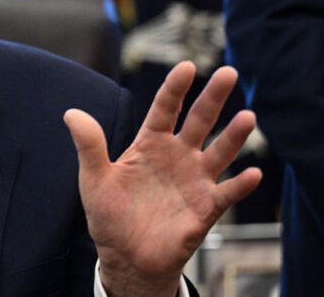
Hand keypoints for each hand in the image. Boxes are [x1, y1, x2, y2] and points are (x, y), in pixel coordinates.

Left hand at [64, 61, 261, 296]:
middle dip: (213, 97)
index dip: (174, 88)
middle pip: (199, 121)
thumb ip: (89, 145)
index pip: (164, 109)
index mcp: (150, 144)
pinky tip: (252, 174)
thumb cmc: (110, 215)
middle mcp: (177, 156)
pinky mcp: (206, 208)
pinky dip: (240, 185)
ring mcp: (195, 180)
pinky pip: (227, 193)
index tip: (186, 67)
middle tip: (229, 72)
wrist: (126, 257)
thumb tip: (71, 113)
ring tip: (248, 117)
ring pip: (219, 152)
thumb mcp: (94, 178)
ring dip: (234, 136)